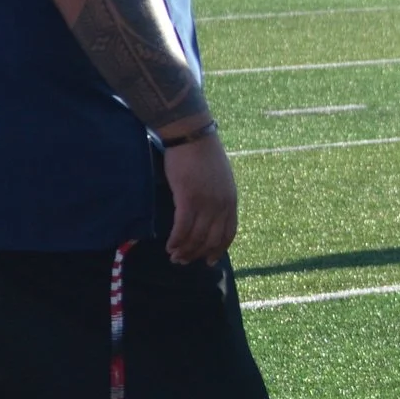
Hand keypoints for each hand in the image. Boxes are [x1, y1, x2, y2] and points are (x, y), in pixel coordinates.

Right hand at [162, 135, 238, 264]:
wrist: (193, 137)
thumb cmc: (203, 156)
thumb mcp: (220, 180)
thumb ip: (218, 198)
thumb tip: (210, 215)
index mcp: (231, 200)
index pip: (228, 233)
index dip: (218, 249)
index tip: (209, 261)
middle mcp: (222, 205)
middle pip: (211, 239)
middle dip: (197, 254)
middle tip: (183, 262)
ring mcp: (206, 202)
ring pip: (196, 236)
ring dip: (184, 250)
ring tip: (173, 256)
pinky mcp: (188, 198)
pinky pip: (183, 228)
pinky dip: (176, 240)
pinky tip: (169, 246)